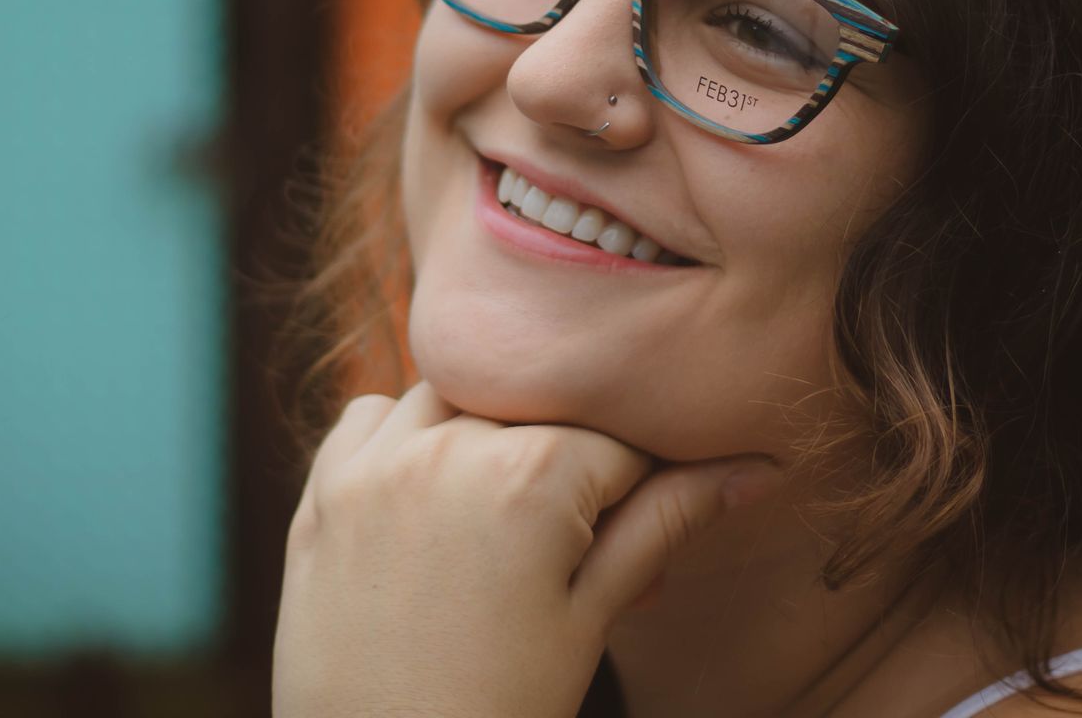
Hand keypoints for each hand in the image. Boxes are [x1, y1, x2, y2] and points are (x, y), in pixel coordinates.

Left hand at [271, 379, 782, 717]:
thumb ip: (667, 523)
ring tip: (499, 521)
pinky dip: (403, 438)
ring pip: (454, 394)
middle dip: (564, 460)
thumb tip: (760, 468)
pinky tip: (427, 502)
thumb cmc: (499, 710)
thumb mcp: (592, 617)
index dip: (639, 487)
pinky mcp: (320, 492)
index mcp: (530, 477)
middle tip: (567, 545)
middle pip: (537, 409)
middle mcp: (446, 449)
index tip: (625, 538)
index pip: (618, 438)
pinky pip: (370, 416)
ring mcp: (373, 466)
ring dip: (485, 433)